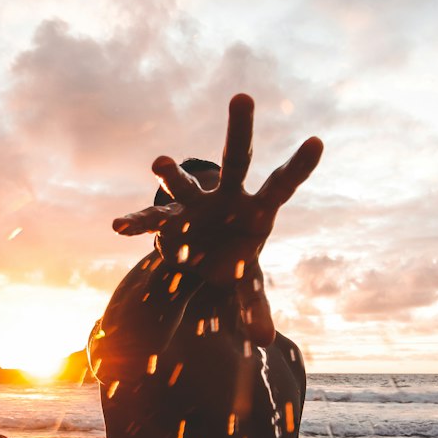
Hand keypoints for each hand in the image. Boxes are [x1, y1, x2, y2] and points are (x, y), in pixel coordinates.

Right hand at [112, 94, 322, 345]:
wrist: (200, 256)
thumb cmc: (233, 262)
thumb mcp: (246, 286)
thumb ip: (254, 307)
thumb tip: (267, 341)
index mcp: (257, 209)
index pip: (282, 184)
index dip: (300, 165)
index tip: (318, 140)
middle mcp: (227, 196)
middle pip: (237, 159)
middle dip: (239, 128)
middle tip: (242, 96)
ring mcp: (196, 204)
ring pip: (185, 184)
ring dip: (172, 175)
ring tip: (160, 163)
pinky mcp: (169, 220)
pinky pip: (152, 220)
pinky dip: (137, 223)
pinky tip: (119, 228)